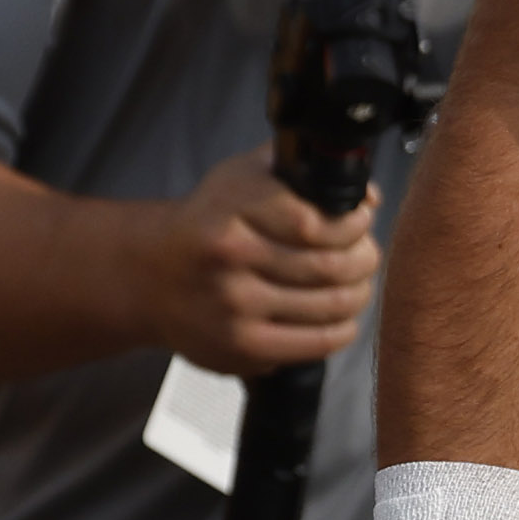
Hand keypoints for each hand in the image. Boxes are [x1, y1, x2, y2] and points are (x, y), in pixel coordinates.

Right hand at [149, 144, 378, 374]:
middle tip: (366, 254)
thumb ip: (304, 173)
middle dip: (364, 259)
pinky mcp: (239, 345)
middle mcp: (230, 256)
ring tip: (357, 283)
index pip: (316, 222)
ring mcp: (233, 305)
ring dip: (358, 293)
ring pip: (331, 304)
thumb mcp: (245, 177)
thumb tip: (368, 195)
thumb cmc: (208, 222)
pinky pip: (315, 341)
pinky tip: (342, 317)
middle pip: (331, 266)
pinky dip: (342, 329)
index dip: (353, 224)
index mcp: (233, 208)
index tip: (361, 221)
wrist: (150, 275)